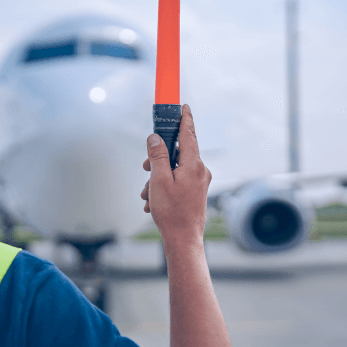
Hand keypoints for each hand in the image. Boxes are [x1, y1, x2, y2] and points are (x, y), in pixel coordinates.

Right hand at [141, 104, 211, 240]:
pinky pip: (178, 182)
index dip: (185, 118)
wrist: (184, 240)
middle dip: (158, 160)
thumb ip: (158, 156)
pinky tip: (153, 202)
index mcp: (194, 164)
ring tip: (147, 195)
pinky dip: (164, 187)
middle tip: (145, 170)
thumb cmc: (172, 211)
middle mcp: (201, 171)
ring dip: (157, 178)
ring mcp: (200, 182)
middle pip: (178, 153)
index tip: (184, 106)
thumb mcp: (159, 180)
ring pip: (175, 170)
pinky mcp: (197, 193)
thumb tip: (155, 138)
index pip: (189, 134)